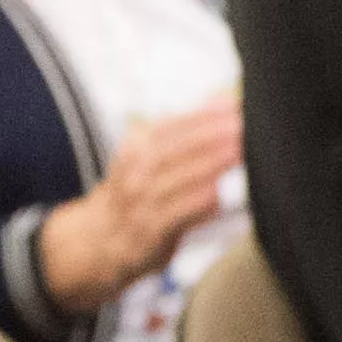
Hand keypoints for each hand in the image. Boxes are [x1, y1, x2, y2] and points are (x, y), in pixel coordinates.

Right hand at [44, 96, 246, 310]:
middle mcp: (136, 171)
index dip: (205, 114)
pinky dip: (196, 204)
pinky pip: (174, 216)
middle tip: (243, 125)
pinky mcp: (149, 233)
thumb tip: (224, 98)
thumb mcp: (152, 156)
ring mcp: (140, 203)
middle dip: (211, 135)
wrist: (98, 242)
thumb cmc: (138, 195)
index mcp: (138, 147)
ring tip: (238, 153)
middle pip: (176, 148)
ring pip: (176, 179)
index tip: (236, 105)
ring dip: (209, 165)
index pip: (173, 125)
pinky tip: (218, 195)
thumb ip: (188, 130)